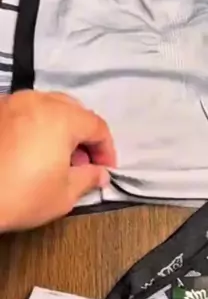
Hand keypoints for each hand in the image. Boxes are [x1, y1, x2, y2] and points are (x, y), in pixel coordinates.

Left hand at [0, 91, 115, 231]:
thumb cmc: (22, 196)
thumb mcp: (64, 194)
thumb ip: (89, 178)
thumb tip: (101, 174)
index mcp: (61, 117)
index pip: (97, 126)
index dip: (106, 149)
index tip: (106, 170)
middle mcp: (36, 101)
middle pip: (72, 110)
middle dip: (83, 134)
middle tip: (82, 162)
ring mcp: (10, 104)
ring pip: (45, 106)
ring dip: (58, 127)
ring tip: (55, 156)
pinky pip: (21, 113)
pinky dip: (33, 126)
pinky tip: (29, 150)